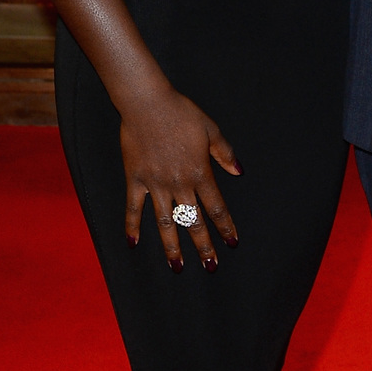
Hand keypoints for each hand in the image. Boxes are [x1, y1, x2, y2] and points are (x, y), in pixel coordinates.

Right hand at [119, 81, 241, 270]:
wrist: (147, 103)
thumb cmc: (181, 112)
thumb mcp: (210, 129)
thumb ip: (224, 153)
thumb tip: (238, 171)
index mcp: (199, 173)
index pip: (216, 207)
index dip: (225, 227)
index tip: (232, 243)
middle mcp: (178, 184)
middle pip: (193, 221)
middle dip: (203, 246)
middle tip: (210, 266)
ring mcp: (155, 184)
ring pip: (165, 222)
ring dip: (172, 246)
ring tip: (177, 267)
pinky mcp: (135, 179)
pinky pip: (134, 208)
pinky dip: (132, 227)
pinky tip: (134, 244)